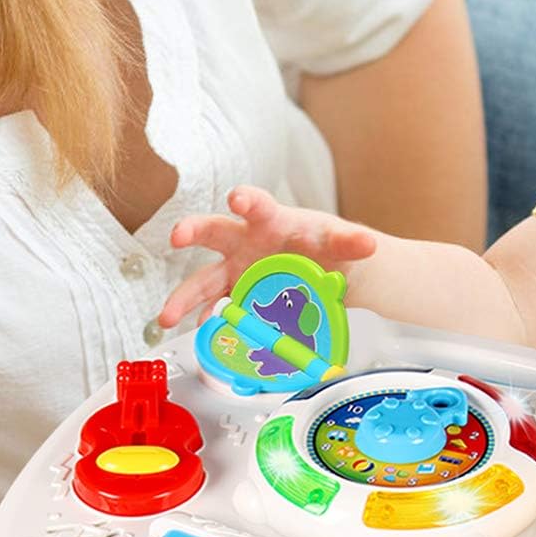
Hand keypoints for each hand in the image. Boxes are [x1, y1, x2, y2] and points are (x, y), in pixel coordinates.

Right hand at [160, 184, 376, 328]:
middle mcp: (246, 242)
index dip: (246, 200)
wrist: (332, 274)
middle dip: (193, 231)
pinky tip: (201, 337)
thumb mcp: (343, 244)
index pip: (257, 205)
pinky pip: (216, 311)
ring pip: (204, 281)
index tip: (237, 199)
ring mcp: (237, 271)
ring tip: (167, 317)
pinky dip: (208, 325)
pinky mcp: (237, 297)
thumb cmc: (328, 248)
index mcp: (271, 221)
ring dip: (184, 298)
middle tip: (177, 236)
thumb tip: (367, 243)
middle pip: (213, 232)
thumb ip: (351, 242)